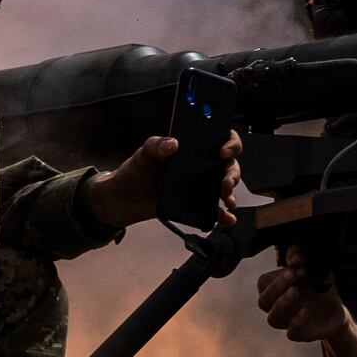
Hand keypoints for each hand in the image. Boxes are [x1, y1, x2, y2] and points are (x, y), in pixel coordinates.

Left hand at [88, 127, 241, 233]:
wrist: (123, 200)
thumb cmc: (134, 172)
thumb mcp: (142, 155)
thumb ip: (155, 145)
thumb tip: (171, 143)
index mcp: (190, 149)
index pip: (219, 139)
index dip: (229, 143)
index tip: (223, 151)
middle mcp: (200, 166)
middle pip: (228, 164)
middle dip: (232, 172)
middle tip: (226, 181)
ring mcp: (199, 186)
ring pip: (224, 186)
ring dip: (231, 193)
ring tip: (228, 200)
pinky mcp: (195, 205)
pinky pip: (214, 209)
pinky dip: (223, 214)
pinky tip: (227, 217)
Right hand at [253, 257, 351, 344]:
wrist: (336, 308)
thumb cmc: (319, 286)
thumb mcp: (313, 267)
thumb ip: (300, 257)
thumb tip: (295, 257)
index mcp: (277, 290)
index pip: (263, 284)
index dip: (277, 275)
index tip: (297, 266)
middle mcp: (277, 307)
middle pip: (263, 301)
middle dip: (277, 286)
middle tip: (294, 274)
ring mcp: (288, 322)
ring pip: (272, 319)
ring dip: (281, 304)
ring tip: (295, 291)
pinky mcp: (301, 333)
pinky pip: (291, 333)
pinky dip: (296, 322)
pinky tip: (305, 310)